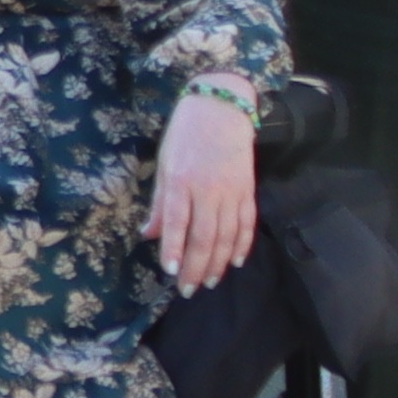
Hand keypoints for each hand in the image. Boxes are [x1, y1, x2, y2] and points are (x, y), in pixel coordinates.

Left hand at [149, 85, 258, 288]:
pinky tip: (237, 261)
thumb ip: (159, 202)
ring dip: (219, 263)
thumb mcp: (164, 162)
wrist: (222, 107)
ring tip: (209, 282)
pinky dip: (243, 245)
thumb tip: (148, 234)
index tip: (170, 272)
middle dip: (196, 267)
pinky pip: (247, 223)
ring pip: (227, 236)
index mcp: (181, 181)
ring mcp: (232, 191)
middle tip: (187, 290)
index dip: (173, 249)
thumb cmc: (185, 133)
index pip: (176, 222)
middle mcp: (208, 189)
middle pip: (204, 236)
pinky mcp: (249, 190)